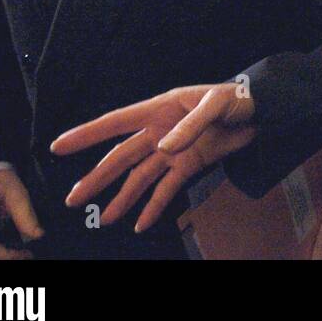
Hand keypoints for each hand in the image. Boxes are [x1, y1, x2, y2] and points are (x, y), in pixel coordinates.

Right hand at [51, 83, 255, 232]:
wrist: (262, 111)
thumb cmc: (236, 98)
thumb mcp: (215, 104)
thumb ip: (190, 125)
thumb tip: (163, 148)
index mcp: (160, 109)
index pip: (116, 123)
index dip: (87, 134)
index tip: (59, 146)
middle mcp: (160, 131)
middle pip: (122, 157)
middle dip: (97, 178)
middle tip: (73, 199)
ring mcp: (173, 150)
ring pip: (140, 177)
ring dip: (122, 197)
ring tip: (104, 218)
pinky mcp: (189, 165)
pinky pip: (167, 188)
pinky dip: (155, 205)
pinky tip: (141, 222)